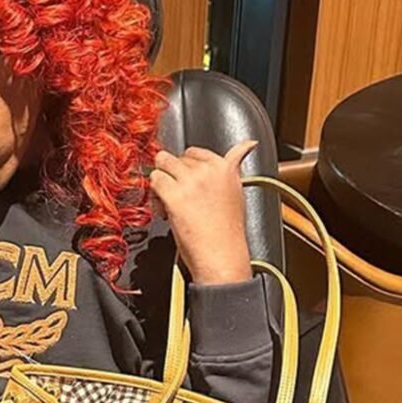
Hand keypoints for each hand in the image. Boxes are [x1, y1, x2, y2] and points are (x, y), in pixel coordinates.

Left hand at [148, 140, 257, 284]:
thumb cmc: (228, 232)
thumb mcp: (237, 190)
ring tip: (172, 203)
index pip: (194, 152)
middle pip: (175, 158)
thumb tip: (247, 144)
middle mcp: (208, 171)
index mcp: (225, 167)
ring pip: (161, 165)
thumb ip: (235, 164)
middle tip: (181, 197)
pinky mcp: (174, 195)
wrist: (222, 257)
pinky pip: (154, 181)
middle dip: (173, 176)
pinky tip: (166, 210)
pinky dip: (155, 196)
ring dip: (162, 183)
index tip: (190, 185)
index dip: (187, 169)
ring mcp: (190, 182)